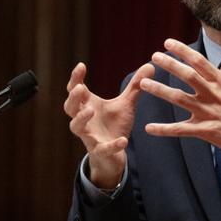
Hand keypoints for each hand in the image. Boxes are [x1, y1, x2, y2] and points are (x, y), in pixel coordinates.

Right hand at [64, 61, 153, 188]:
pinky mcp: (100, 151)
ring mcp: (89, 136)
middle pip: (70, 107)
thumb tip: (151, 65)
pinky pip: (103, 149)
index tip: (81, 65)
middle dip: (73, 97)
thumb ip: (135, 86)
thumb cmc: (114, 125)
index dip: (76, 78)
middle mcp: (84, 120)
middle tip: (80, 87)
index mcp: (87, 105)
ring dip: (81, 118)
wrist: (114, 155)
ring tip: (91, 110)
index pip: (75, 89)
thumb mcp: (125, 104)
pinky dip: (112, 145)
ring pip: (76, 127)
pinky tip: (123, 141)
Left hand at [139, 39, 220, 164]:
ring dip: (160, 90)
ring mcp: (209, 112)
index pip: (200, 61)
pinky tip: (149, 128)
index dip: (183, 51)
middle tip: (154, 56)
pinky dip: (164, 129)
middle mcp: (214, 94)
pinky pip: (181, 130)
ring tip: (144, 84)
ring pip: (180, 99)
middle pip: (187, 75)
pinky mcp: (206, 131)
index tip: (168, 43)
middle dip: (169, 64)